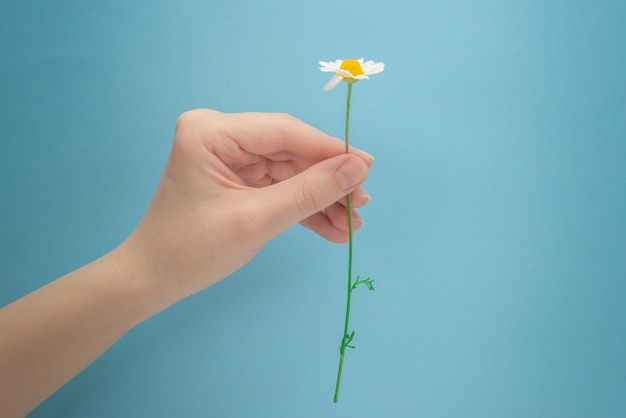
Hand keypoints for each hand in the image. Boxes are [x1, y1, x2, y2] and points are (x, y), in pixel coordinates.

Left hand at [120, 109, 372, 303]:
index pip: (284, 132)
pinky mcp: (237, 177)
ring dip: (320, 198)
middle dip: (327, 181)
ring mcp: (229, 156)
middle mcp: (220, 134)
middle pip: (290, 151)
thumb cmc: (192, 249)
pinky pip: (279, 187)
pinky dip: (303, 208)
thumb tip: (357, 169)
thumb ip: (310, 192)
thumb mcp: (256, 220)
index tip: (367, 168)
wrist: (154, 278)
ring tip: (350, 224)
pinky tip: (331, 227)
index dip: (329, 150)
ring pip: (290, 171)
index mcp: (212, 131)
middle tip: (361, 204)